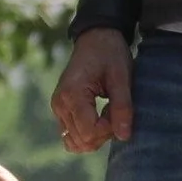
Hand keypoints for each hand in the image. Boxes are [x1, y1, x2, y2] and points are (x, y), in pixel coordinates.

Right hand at [54, 32, 134, 152]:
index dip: (109, 130)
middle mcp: (59, 104)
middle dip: (104, 134)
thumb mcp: (121, 77)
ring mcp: (58, 108)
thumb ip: (122, 107)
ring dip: (96, 135)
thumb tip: (123, 136)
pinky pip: (72, 134)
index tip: (120, 112)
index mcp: (72, 95)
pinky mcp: (61, 110)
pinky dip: (88, 133)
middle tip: (116, 112)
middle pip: (82, 140)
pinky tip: (100, 117)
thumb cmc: (110, 54)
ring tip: (108, 114)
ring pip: (76, 142)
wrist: (95, 38)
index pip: (89, 132)